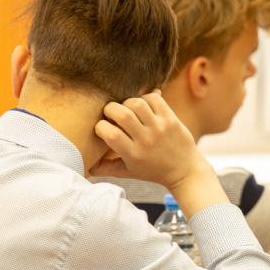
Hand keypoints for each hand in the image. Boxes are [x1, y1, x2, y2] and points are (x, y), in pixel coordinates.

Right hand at [91, 91, 205, 188]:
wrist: (184, 171)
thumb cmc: (152, 171)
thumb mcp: (128, 172)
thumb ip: (106, 169)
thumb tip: (84, 168)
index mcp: (132, 154)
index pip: (109, 134)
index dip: (101, 127)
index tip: (103, 128)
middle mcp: (146, 140)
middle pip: (122, 114)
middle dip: (110, 108)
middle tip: (111, 112)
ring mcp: (160, 128)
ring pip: (137, 103)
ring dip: (128, 101)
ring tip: (127, 108)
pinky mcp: (171, 119)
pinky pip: (155, 99)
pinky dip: (146, 97)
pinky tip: (143, 105)